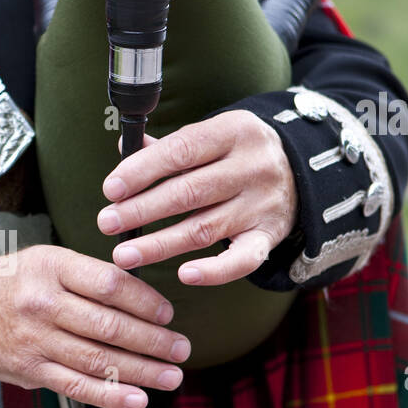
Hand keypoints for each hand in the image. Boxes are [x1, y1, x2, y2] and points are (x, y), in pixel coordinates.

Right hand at [0, 245, 188, 407]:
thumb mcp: (49, 261)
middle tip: (181, 349)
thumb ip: (91, 277)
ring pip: (98, 359)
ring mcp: (36, 340)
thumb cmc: (17, 284)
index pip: (110, 284)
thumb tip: (145, 301)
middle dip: (153, 341)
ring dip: (142, 371)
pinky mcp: (31, 370)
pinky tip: (137, 398)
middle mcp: (44, 304)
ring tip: (170, 375)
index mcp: (53, 268)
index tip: (167, 313)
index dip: (146, 302)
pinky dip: (110, 395)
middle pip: (109, 325)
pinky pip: (76, 386)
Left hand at [96, 109, 297, 284]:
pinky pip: (242, 260)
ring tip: (124, 255)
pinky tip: (184, 275)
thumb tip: (125, 146)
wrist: (300, 169)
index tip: (111, 189)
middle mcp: (252, 167)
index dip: (143, 170)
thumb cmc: (238, 153)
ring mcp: (263, 204)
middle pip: (189, 192)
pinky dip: (215, 271)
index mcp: (233, 132)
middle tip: (107, 223)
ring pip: (205, 228)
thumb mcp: (213, 136)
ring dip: (160, 245)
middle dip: (142, 210)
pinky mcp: (270, 235)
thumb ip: (170, 146)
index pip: (182, 150)